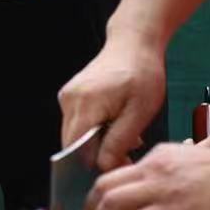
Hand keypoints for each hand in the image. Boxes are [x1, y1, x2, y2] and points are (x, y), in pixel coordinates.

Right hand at [59, 24, 166, 169]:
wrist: (133, 43)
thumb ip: (119, 140)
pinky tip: (116, 125)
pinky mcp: (70, 95)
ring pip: (76, 135)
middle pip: (74, 143)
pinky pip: (78, 123)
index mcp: (86, 103)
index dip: (94, 163)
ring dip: (98, 143)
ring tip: (126, 137)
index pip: (77, 148)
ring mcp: (67, 96)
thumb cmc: (142, 74)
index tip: (121, 166)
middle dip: (98, 155)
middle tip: (129, 155)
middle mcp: (69, 100)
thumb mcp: (139, 111)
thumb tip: (103, 166)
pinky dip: (95, 131)